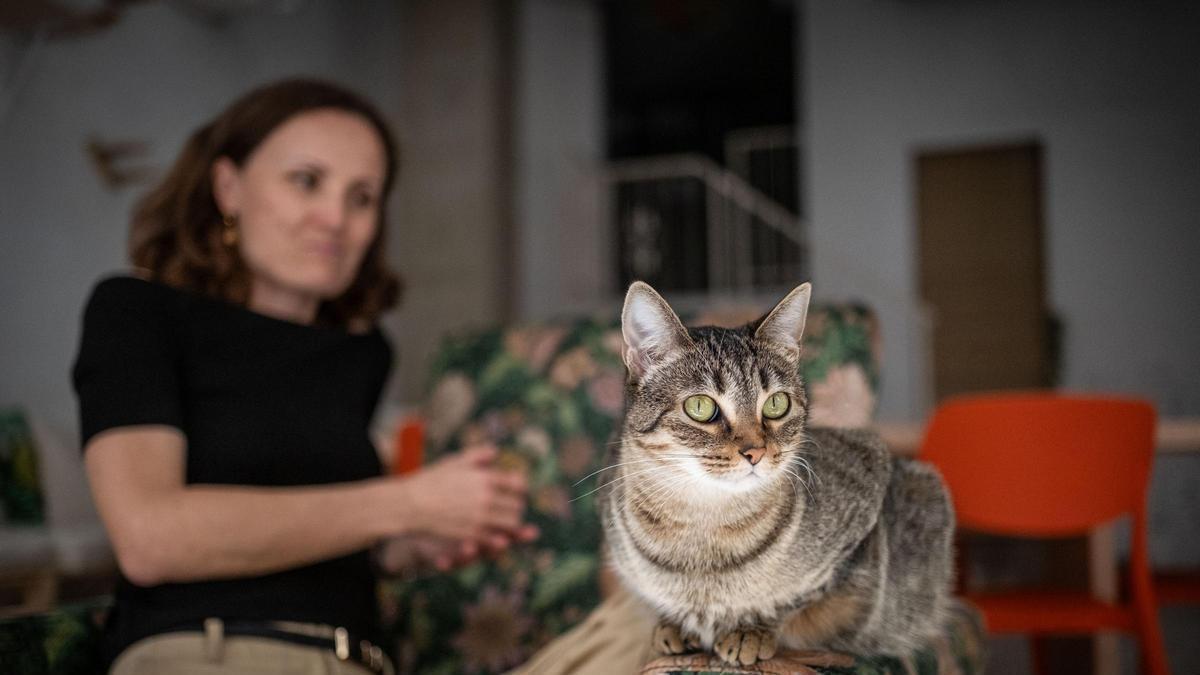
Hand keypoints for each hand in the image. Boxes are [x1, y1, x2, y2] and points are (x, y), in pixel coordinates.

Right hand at [399, 445, 538, 549]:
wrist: (409, 505)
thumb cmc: (430, 481)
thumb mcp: (454, 462)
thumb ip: (477, 455)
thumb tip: (495, 451)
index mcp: (484, 477)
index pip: (517, 484)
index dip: (519, 489)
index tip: (515, 492)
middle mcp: (485, 496)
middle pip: (517, 505)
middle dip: (515, 507)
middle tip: (509, 509)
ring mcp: (479, 516)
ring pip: (511, 523)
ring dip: (510, 523)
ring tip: (503, 522)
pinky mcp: (471, 533)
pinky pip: (496, 538)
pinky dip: (499, 538)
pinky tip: (494, 535)